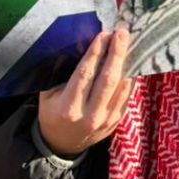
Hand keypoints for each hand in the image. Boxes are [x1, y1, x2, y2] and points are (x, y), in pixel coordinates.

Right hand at [37, 29, 133, 156]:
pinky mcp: (117, 120)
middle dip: (116, 53)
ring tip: (127, 42)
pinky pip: (127, 94)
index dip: (96, 53)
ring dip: (126, 62)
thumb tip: (83, 48)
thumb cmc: (53, 113)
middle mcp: (90, 115)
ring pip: (122, 86)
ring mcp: (106, 119)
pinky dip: (130, 76)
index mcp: (69, 107)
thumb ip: (63, 76)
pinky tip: (130, 61)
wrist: (63, 145)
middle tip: (121, 33)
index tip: (103, 35)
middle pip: (108, 79)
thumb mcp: (48, 95)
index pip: (85, 75)